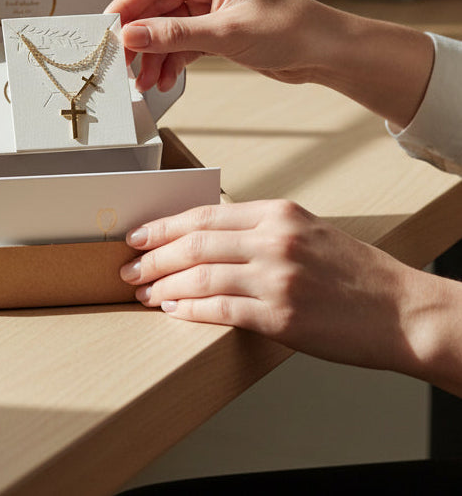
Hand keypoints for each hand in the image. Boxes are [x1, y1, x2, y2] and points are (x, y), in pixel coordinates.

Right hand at [105, 0, 324, 92]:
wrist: (325, 53)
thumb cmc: (293, 29)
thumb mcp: (225, 33)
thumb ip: (174, 35)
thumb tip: (134, 34)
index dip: (126, 6)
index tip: (108, 28)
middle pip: (154, 8)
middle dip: (139, 38)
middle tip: (122, 61)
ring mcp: (209, 7)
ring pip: (165, 29)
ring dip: (153, 55)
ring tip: (144, 79)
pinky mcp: (214, 29)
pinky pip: (180, 43)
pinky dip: (170, 61)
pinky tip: (163, 79)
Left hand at [119, 199, 456, 382]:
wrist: (402, 312)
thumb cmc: (354, 273)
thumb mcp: (307, 231)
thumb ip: (259, 229)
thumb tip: (204, 237)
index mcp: (278, 213)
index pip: (204, 215)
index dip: (163, 226)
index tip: (137, 235)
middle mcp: (274, 240)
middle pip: (194, 243)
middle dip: (153, 256)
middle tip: (127, 266)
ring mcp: (277, 278)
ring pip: (199, 275)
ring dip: (163, 284)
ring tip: (143, 291)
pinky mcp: (280, 316)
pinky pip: (219, 309)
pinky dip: (189, 309)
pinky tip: (172, 310)